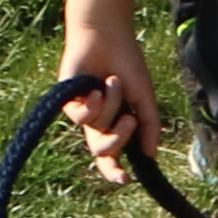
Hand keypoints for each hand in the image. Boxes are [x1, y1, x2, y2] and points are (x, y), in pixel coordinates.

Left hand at [62, 33, 160, 177]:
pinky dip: (93, 104)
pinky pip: (79, 118)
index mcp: (115, 123)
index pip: (112, 156)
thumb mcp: (144, 97)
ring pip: (95, 129)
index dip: (115, 172)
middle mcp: (96, 121)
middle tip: (130, 121)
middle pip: (103, 150)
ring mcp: (81, 112)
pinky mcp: (67, 101)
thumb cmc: (127, 63)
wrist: (108, 36)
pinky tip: (96, 86)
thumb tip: (150, 154)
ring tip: (111, 81)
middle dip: (118, 139)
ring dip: (110, 105)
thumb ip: (150, 125)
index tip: (125, 180)